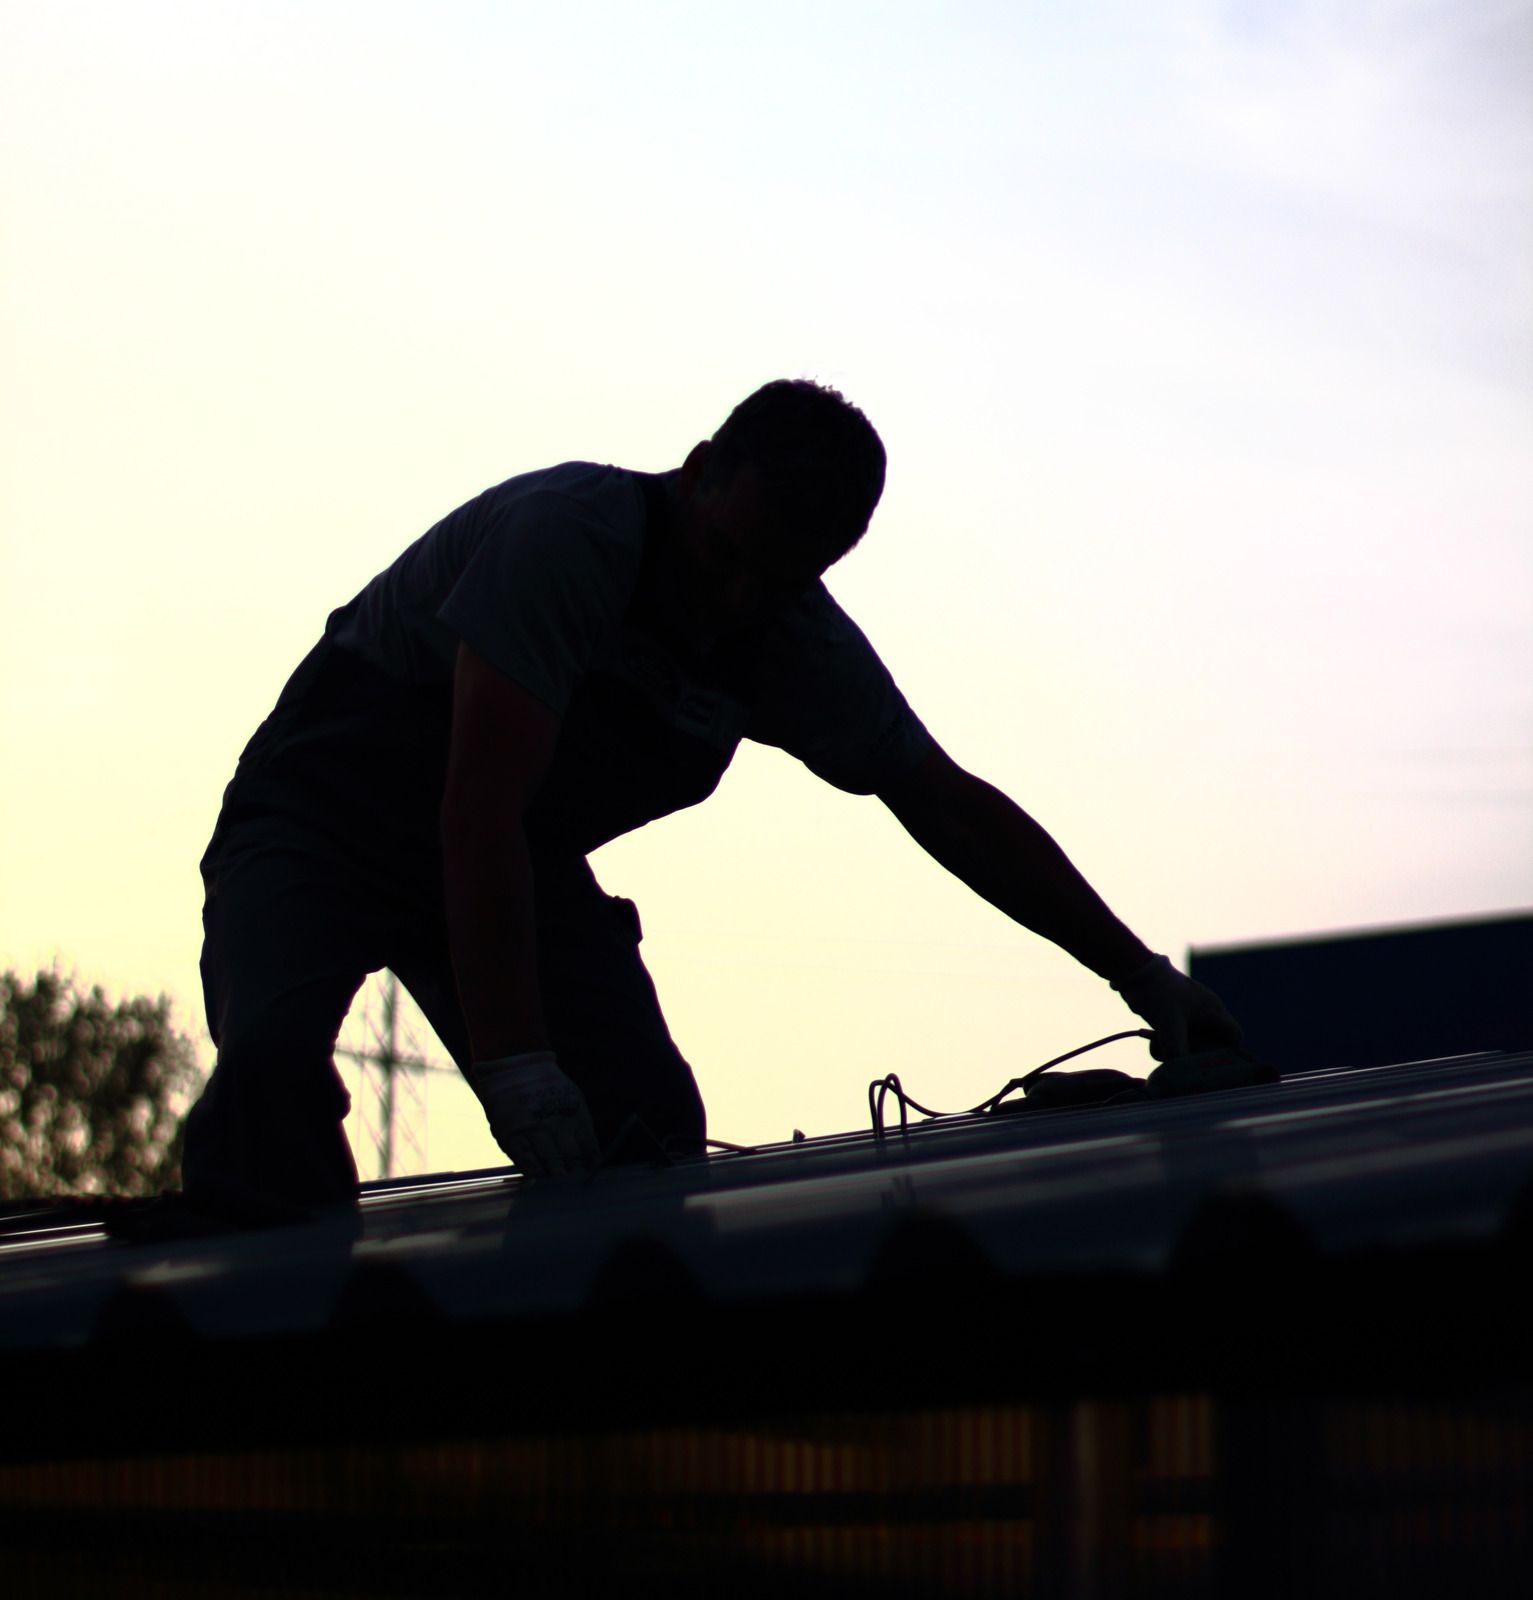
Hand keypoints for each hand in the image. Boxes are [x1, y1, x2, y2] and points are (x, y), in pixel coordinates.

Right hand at [469, 1050, 600, 1176]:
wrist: (515, 1068)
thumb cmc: (548, 1086)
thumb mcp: (573, 1097)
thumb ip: (582, 1124)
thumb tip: (592, 1154)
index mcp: (573, 1112)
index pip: (587, 1145)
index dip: (590, 1161)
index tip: (590, 1168)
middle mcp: (554, 1123)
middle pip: (569, 1157)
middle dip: (573, 1168)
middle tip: (572, 1174)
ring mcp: (532, 1130)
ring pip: (549, 1162)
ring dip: (556, 1172)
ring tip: (557, 1176)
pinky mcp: (511, 1136)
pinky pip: (525, 1161)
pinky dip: (534, 1171)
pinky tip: (538, 1175)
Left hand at [1111, 954, 1242, 1061]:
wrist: (1135, 973)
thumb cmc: (1159, 994)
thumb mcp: (1170, 1024)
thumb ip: (1177, 1050)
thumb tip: (1180, 1072)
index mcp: (1213, 1010)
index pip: (1234, 1036)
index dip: (1228, 1053)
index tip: (1212, 1064)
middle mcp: (1205, 1013)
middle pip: (1211, 1043)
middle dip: (1195, 1053)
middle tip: (1181, 1056)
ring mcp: (1189, 1015)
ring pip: (1191, 1042)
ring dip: (1177, 1048)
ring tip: (1162, 1043)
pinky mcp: (1174, 1017)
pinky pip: (1176, 1037)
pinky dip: (1166, 1042)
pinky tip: (1154, 1039)